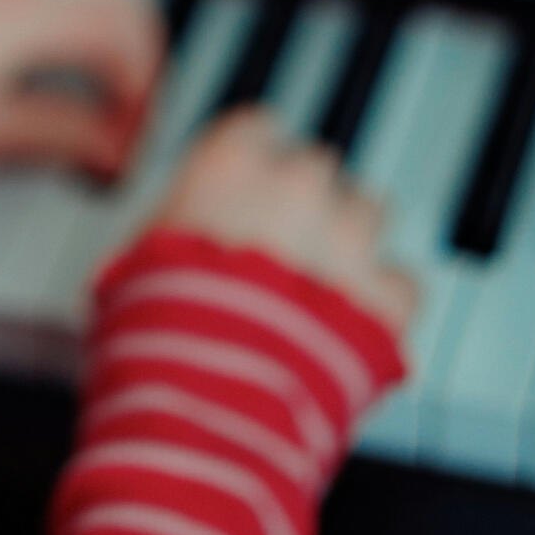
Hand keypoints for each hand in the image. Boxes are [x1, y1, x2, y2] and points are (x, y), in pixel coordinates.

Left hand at [0, 0, 164, 178]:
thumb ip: (60, 136)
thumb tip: (115, 156)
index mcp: (22, 7)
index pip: (124, 34)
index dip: (144, 92)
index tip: (131, 142)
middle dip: (138, 47)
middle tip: (133, 109)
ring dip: (101, 25)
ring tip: (94, 94)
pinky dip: (62, 10)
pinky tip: (46, 64)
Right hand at [152, 106, 417, 337]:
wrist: (203, 406)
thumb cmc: (154, 337)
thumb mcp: (131, 265)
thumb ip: (167, 236)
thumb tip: (161, 247)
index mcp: (228, 168)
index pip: (256, 127)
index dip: (252, 159)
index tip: (248, 180)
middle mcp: (295, 188)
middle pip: (316, 166)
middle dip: (303, 201)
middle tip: (279, 244)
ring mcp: (348, 241)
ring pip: (370, 211)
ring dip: (349, 240)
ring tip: (320, 284)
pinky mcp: (387, 300)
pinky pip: (402, 284)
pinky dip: (384, 303)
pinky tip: (353, 326)